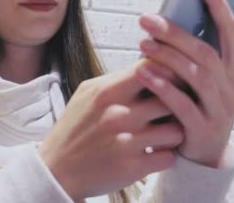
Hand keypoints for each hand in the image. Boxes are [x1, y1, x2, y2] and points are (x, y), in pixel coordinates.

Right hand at [38, 63, 183, 199]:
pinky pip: (169, 157)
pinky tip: (154, 152)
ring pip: (175, 130)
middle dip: (176, 104)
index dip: (168, 72)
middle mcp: (119, 114)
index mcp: (108, 92)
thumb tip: (148, 64)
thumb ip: (117, 79)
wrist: (57, 170)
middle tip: (172, 109)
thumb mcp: (88, 93)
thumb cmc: (75, 128)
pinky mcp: (133, 168)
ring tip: (163, 133)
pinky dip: (165, 155)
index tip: (171, 79)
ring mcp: (127, 142)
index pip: (153, 68)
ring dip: (172, 132)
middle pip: (171, 99)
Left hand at [136, 0, 233, 167]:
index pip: (230, 30)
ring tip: (141, 43)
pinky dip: (163, 86)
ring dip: (166, 56)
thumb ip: (220, 47)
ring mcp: (221, 108)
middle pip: (205, 51)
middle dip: (175, 31)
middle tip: (146, 18)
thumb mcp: (216, 77)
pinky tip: (143, 71)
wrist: (204, 154)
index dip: (218, 3)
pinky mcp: (203, 129)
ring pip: (195, 75)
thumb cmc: (203, 104)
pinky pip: (183, 104)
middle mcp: (233, 86)